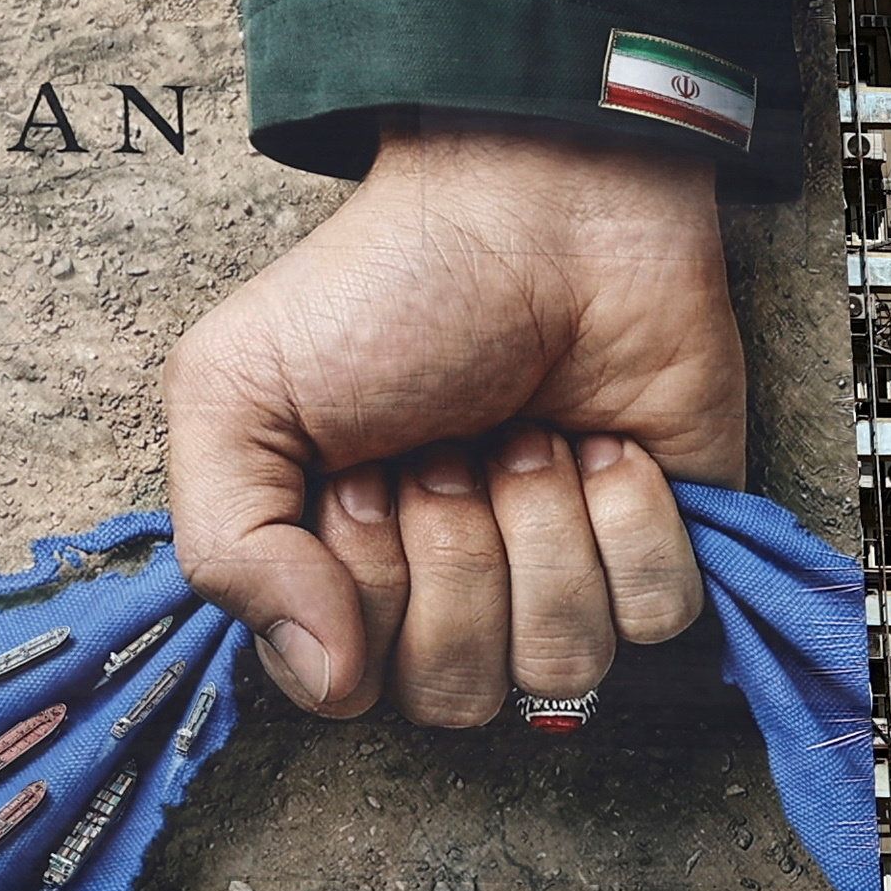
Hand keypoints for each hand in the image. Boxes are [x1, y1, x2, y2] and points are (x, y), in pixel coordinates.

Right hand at [164, 120, 742, 725]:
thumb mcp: (235, 395)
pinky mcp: (661, 548)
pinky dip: (632, 519)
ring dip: (544, 528)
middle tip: (451, 444)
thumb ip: (229, 553)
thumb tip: (330, 683)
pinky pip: (658, 618)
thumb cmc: (386, 289)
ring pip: (564, 663)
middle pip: (459, 693)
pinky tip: (605, 442)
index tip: (364, 473)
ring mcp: (562, 582)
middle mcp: (450, 602)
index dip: (365, 584)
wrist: (539, 197)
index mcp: (341, 580)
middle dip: (457, 551)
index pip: (352, 687)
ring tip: (529, 433)